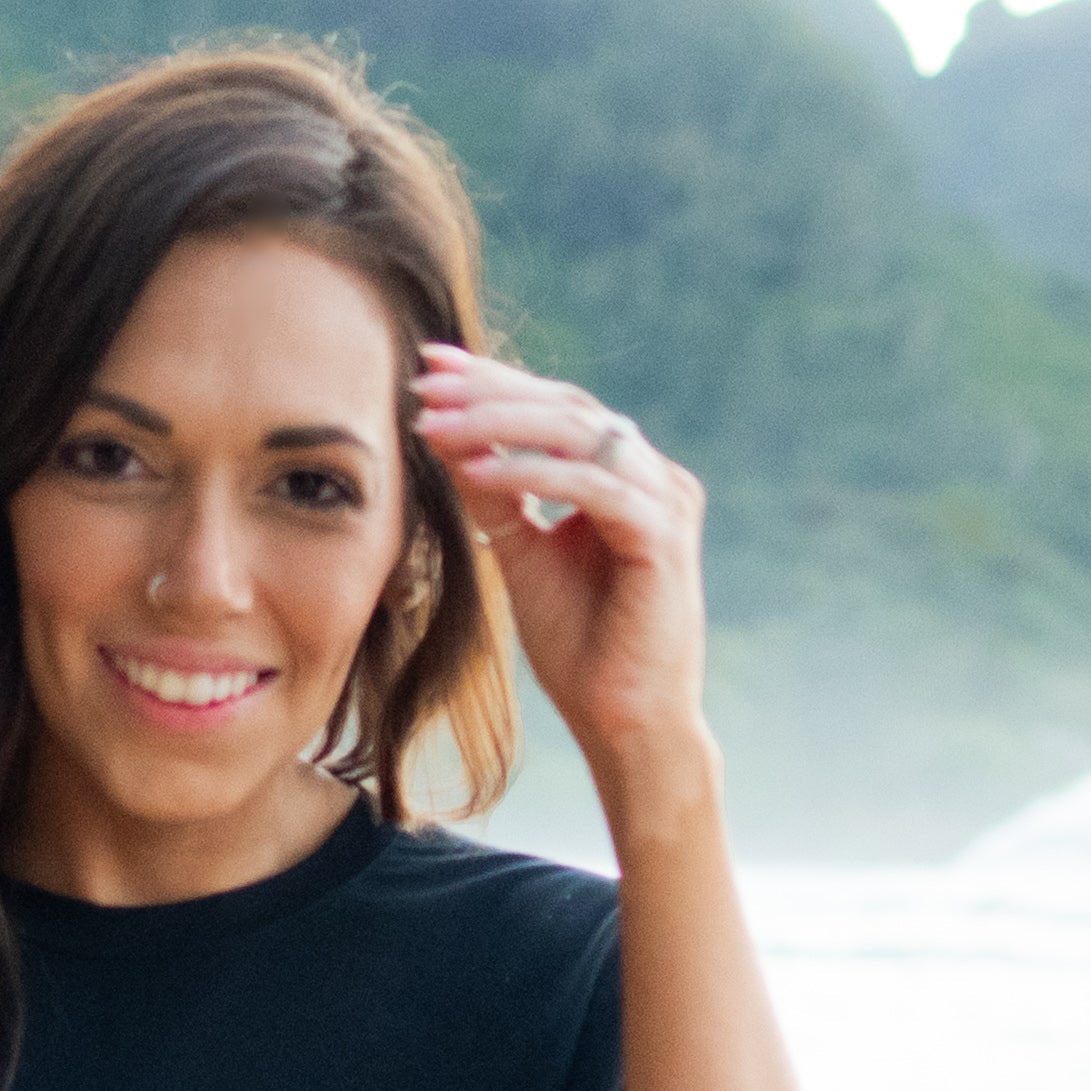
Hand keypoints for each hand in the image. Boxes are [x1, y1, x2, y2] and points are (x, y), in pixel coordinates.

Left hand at [411, 349, 710, 779]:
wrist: (623, 721)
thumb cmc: (582, 648)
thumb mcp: (522, 555)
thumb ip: (495, 494)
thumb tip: (446, 435)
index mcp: (625, 476)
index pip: (557, 409)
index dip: (494, 383)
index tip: (429, 368)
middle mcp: (653, 476)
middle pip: (569, 407)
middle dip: (491, 390)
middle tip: (425, 379)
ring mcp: (665, 501)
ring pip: (580, 435)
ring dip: (501, 423)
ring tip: (437, 423)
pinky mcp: (663, 537)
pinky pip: (592, 488)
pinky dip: (533, 475)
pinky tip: (478, 471)